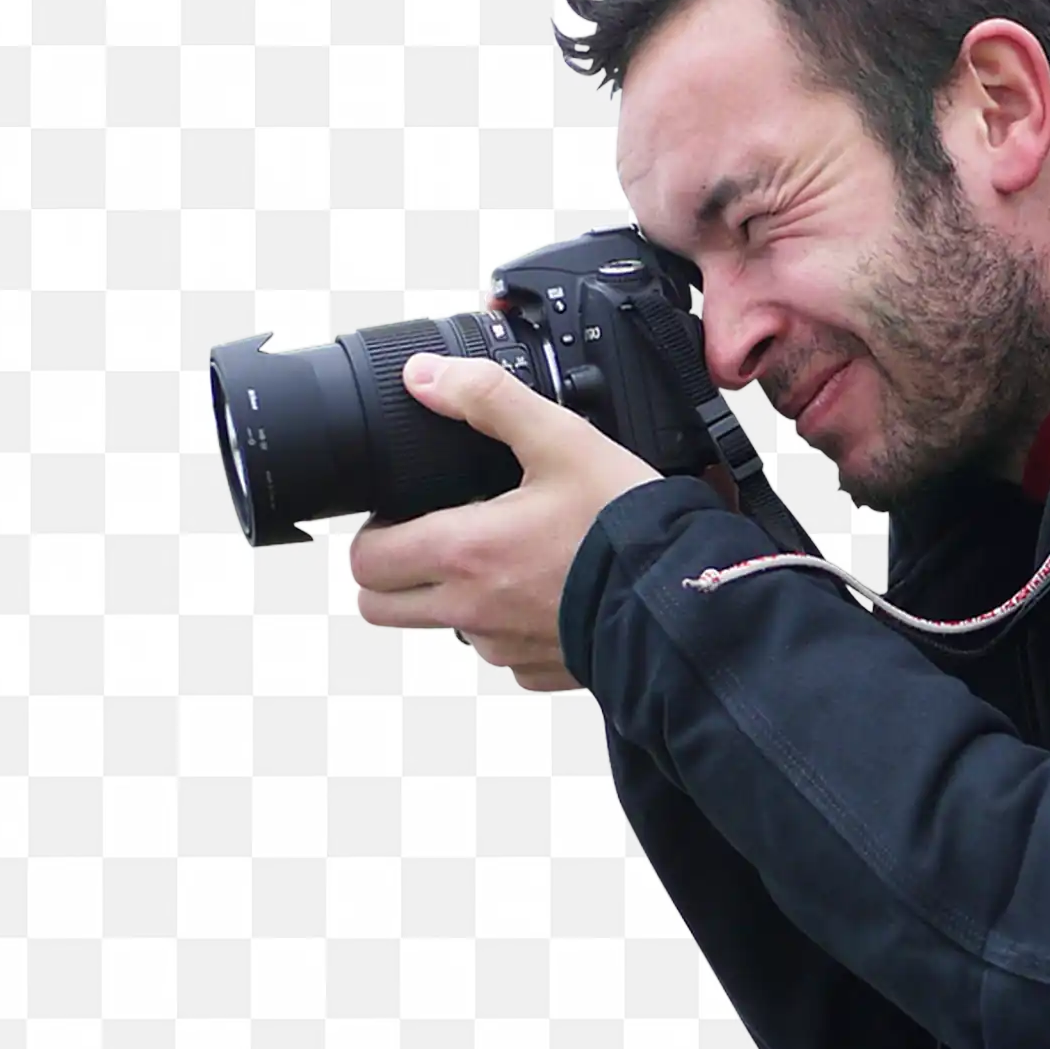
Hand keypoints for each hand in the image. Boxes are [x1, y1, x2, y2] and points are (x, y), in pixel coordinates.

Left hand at [348, 351, 667, 691]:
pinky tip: (544, 593)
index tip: (405, 515)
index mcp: (464, 552)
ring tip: (505, 562)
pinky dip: (508, 627)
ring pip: (444, 628)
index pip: (365, 562)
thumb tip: (423, 376)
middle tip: (433, 539)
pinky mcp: (536, 671)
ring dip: (455, 599)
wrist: (684, 599)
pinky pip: (500, 652)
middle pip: (381, 608)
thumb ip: (487, 397)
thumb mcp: (560, 439)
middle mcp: (471, 611)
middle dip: (392, 573)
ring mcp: (503, 648)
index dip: (373, 534)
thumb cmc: (624, 525)